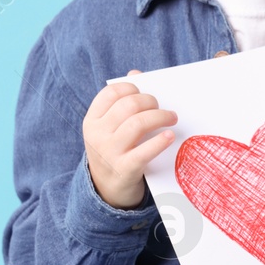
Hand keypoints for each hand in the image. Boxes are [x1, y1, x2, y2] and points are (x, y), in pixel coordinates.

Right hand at [83, 72, 177, 207]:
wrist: (107, 191)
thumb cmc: (115, 151)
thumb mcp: (110, 128)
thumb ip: (121, 101)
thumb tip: (136, 73)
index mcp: (92, 120)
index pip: (112, 92)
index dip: (133, 88)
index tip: (145, 94)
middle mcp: (97, 134)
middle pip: (128, 105)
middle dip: (151, 102)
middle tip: (163, 109)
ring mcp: (109, 152)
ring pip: (138, 123)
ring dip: (161, 117)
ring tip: (172, 119)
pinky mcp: (125, 169)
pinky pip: (145, 151)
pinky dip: (160, 141)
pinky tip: (170, 136)